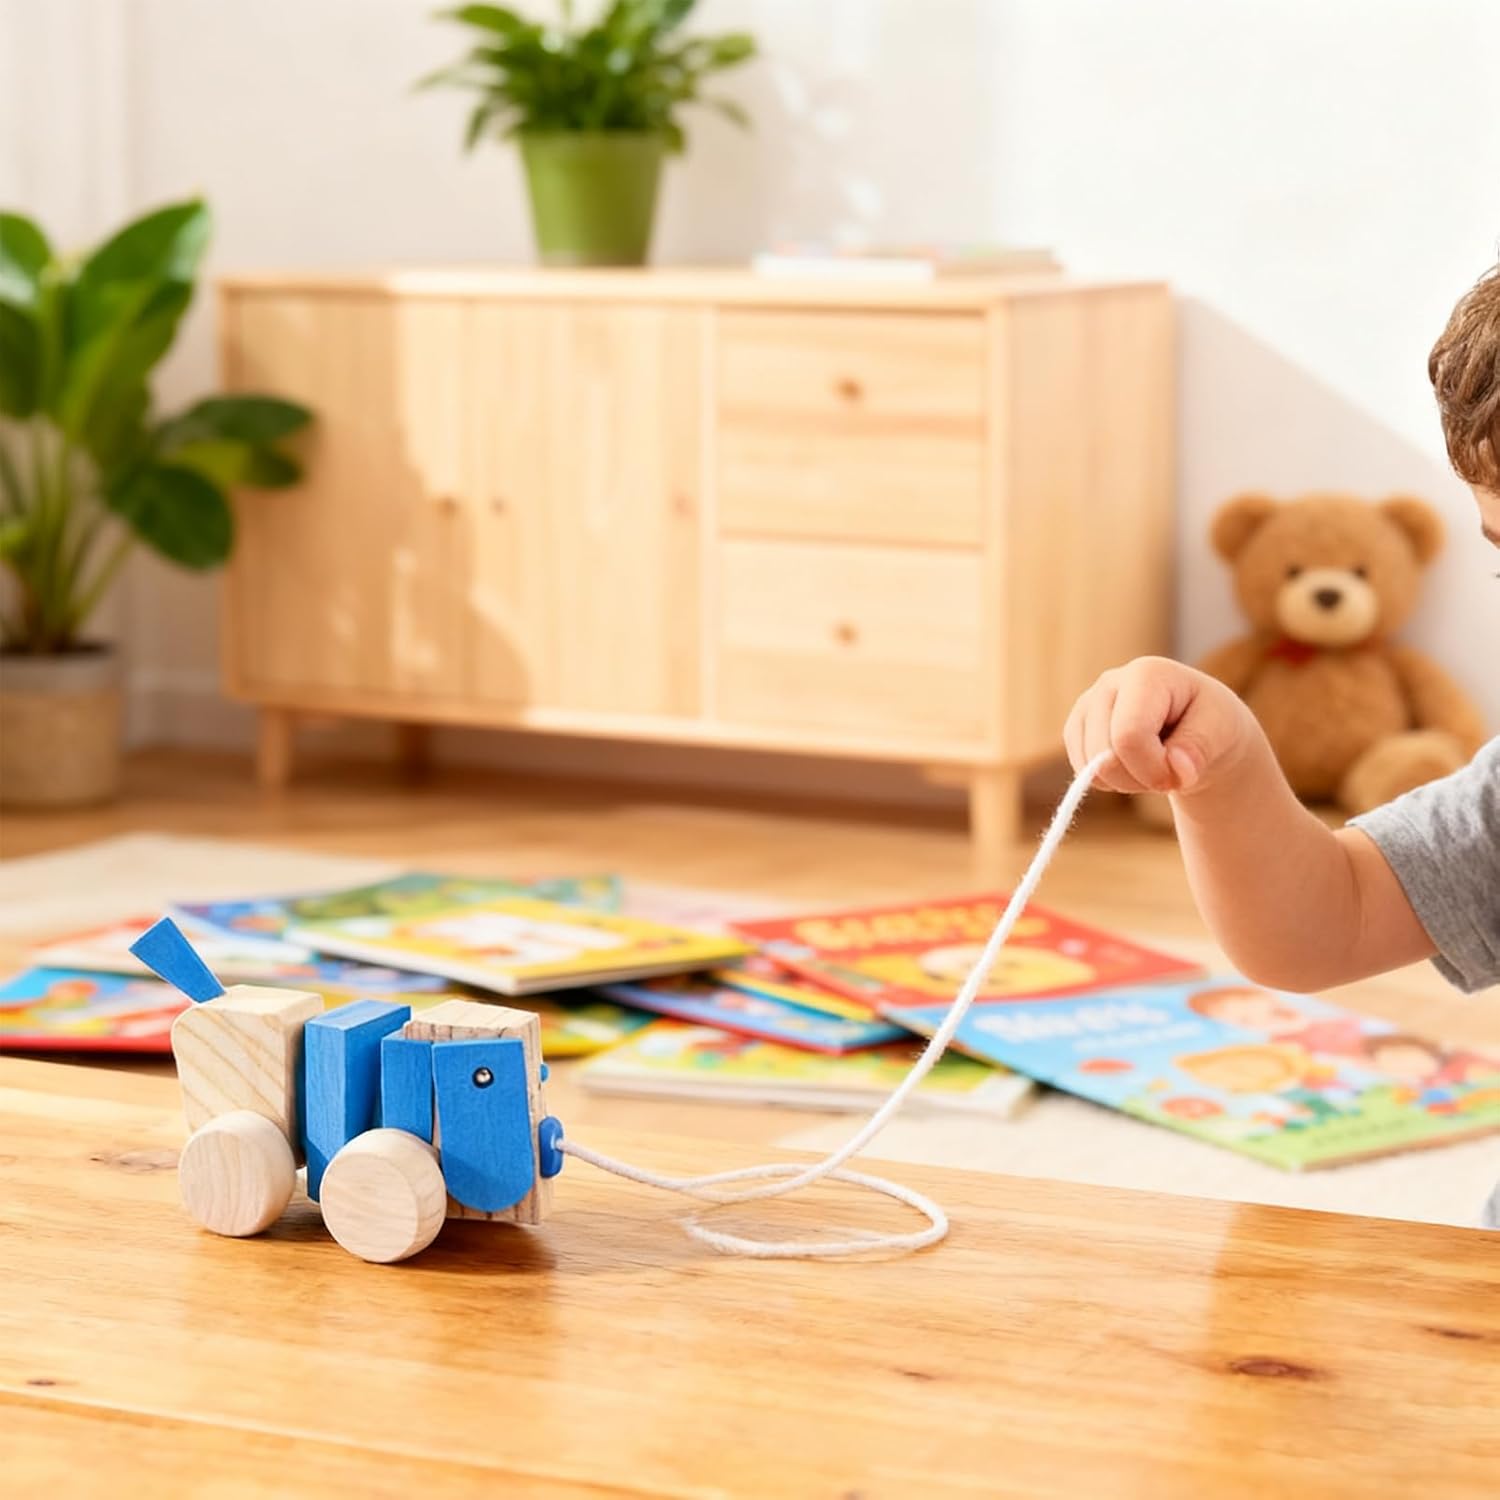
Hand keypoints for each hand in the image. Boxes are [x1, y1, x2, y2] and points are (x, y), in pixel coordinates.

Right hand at [1063, 657, 1259, 794]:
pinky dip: (1110, 781)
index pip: (1129, 735)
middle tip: (1169, 772)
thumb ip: (1200, 749)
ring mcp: (1087, 705)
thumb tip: (1177, 770)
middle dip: (1139, 778)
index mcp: (1146, 674)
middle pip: (1104, 755)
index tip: (1181, 775)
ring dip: (1125, 782)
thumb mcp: (1222, 732)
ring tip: (1153, 765)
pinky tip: (1134, 765)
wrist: (1200, 731)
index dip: (1152, 768)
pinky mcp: (1076, 728)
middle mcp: (1109, 683)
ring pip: (1089, 767)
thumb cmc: (1212, 726)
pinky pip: (1082, 772)